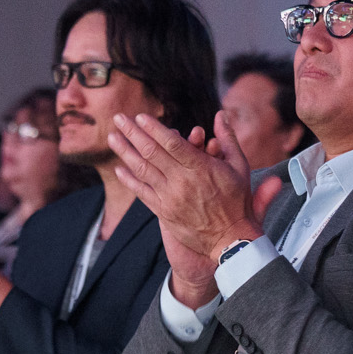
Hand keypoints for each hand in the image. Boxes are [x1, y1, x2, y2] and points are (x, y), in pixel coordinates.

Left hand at [110, 113, 263, 269]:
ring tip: (112, 137)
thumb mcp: (240, 167)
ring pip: (142, 170)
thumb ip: (228, 138)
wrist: (230, 240)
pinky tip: (119, 168)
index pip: (172, 143)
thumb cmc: (237, 201)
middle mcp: (182, 181)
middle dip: (133, 133)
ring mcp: (171, 197)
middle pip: (152, 152)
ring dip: (125, 152)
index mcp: (201, 168)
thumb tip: (221, 113)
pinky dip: (129, 180)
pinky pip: (142, 193)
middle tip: (119, 118)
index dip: (154, 128)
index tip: (140, 116)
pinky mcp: (164, 212)